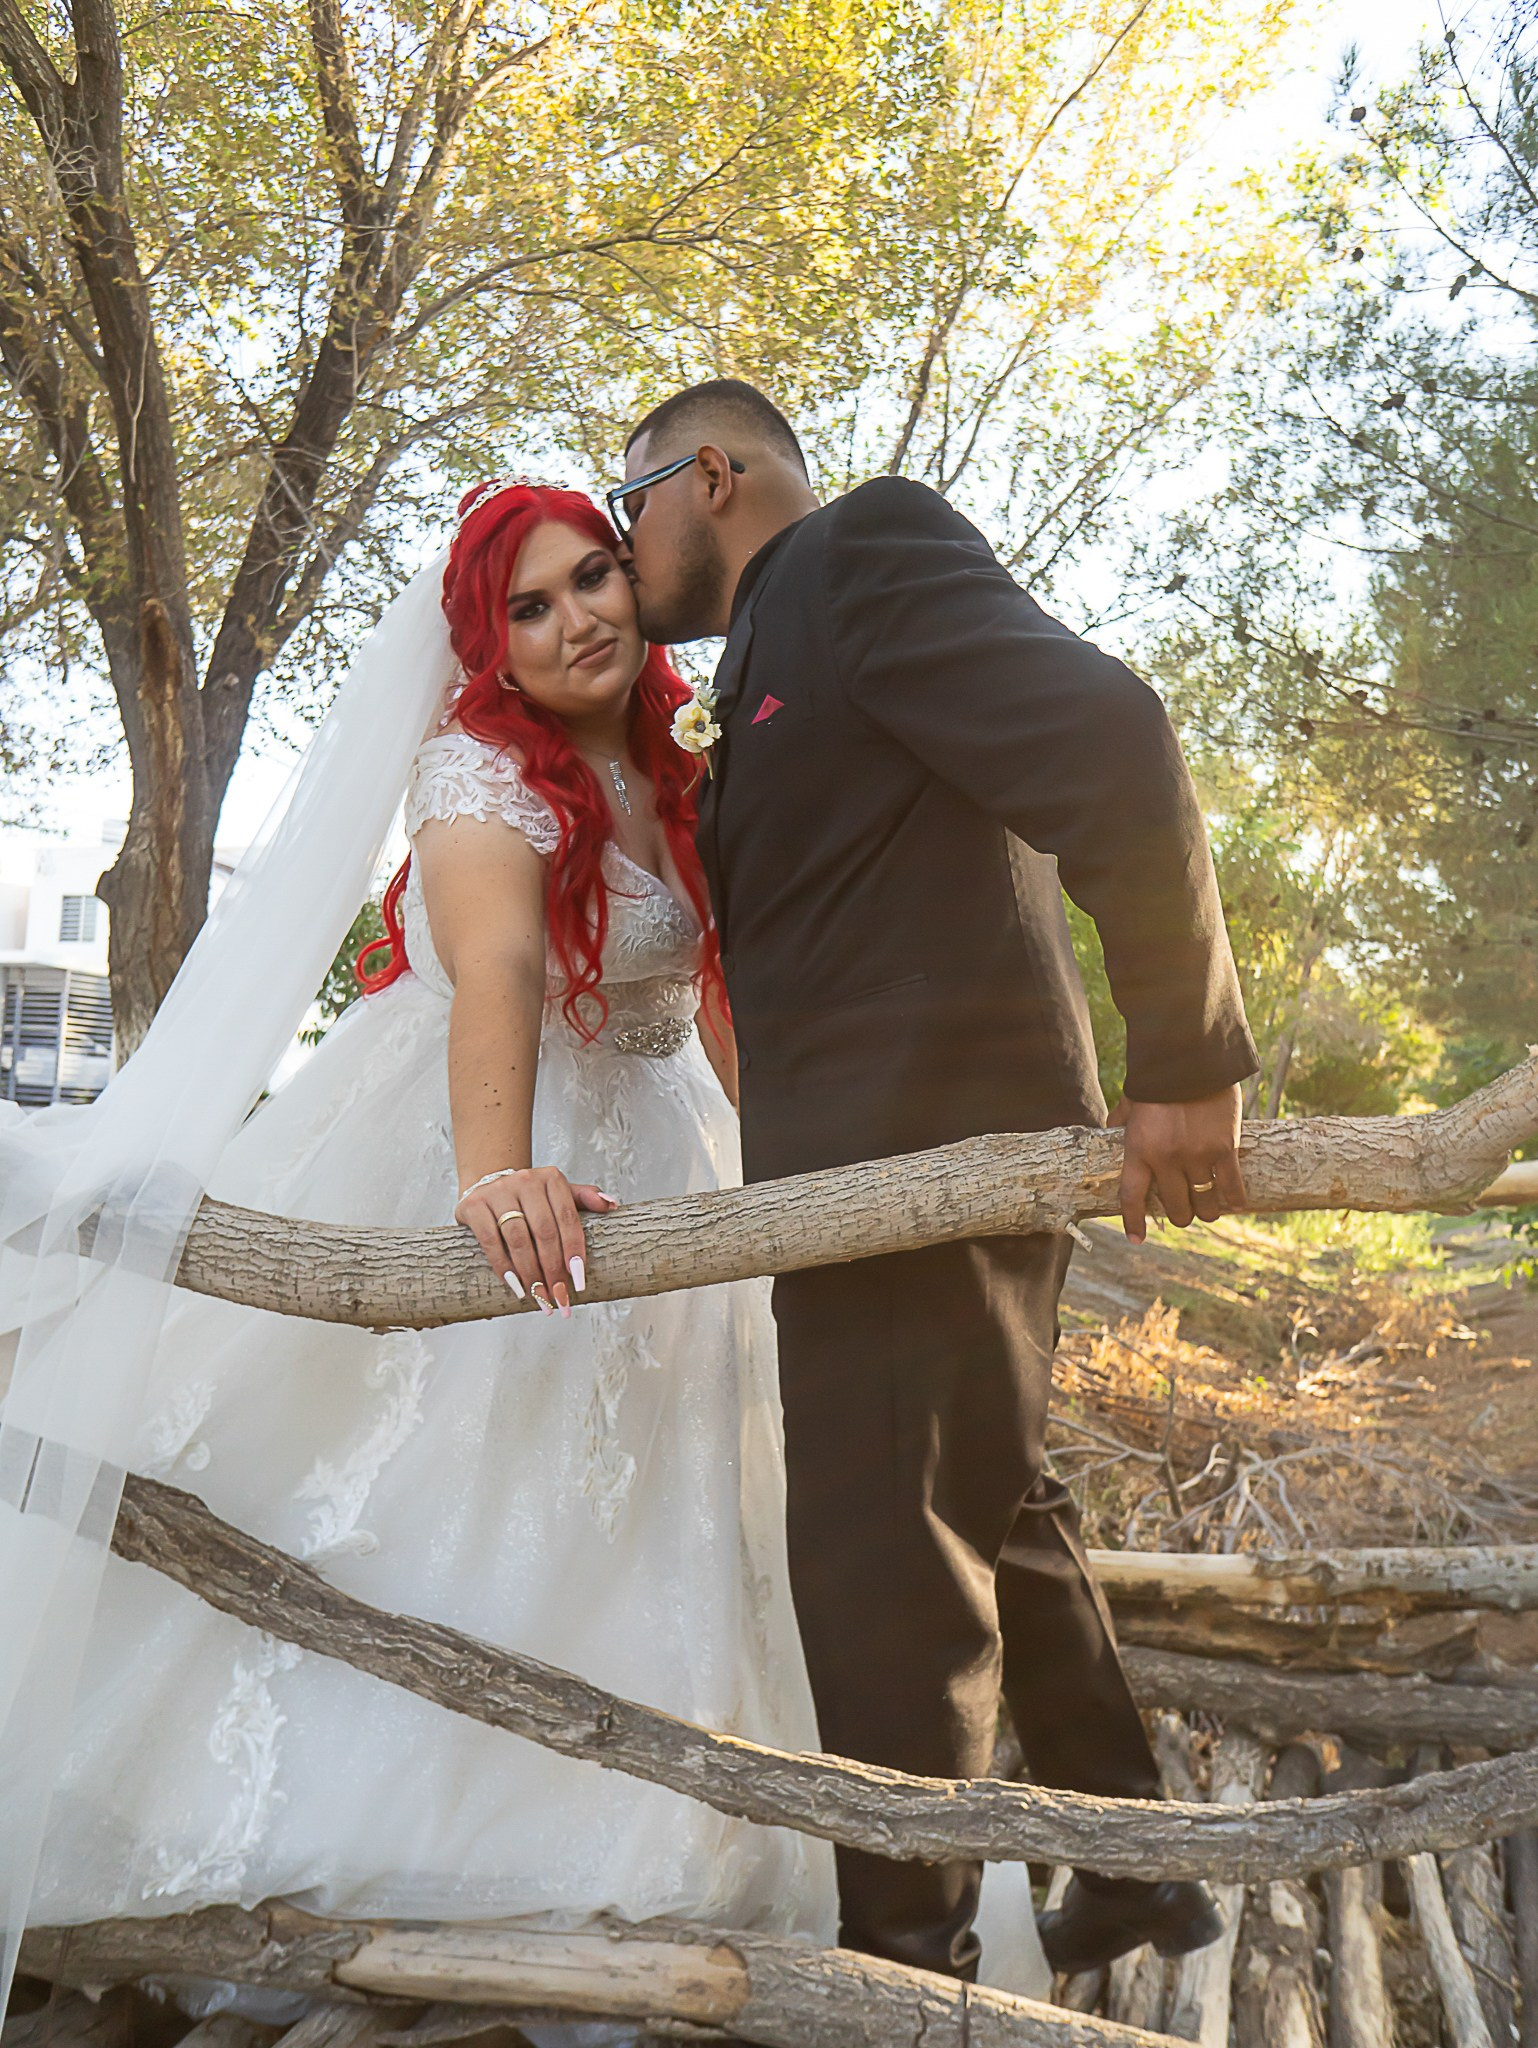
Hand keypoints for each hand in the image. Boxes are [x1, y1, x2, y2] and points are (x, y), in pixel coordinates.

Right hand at [455, 1167, 616, 1313]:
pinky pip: (491, 1241)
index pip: (567, 1219)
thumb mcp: (559, 1193)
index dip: (574, 1252)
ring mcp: (498, 1192)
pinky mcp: (474, 1206)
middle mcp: (525, 1181)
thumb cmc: (530, 1197)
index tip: (579, 1283)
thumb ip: (584, 1198)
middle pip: (544, 1233)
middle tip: (559, 1298)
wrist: (487, 1182)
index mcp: (551, 1178)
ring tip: (540, 1298)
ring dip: (531, 1274)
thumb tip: (611, 1205)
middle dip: (553, 1271)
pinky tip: (516, 1287)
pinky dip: (504, 1267)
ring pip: (518, 1240)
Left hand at [1110, 1086, 1245, 1244]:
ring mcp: (1197, 1157)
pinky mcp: (1224, 1149)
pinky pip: (1232, 1188)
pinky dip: (1234, 1200)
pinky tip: (1235, 1204)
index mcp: (1139, 1150)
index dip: (1134, 1223)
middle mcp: (1166, 1160)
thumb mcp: (1130, 1102)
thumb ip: (1120, 1121)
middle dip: (1180, 1216)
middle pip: (1175, 1208)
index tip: (1136, 1240)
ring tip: (1209, 1210)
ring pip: (1204, 1205)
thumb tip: (1110, 1129)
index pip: (1132, 1198)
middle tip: (1185, 1212)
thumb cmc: (1157, 1079)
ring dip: (1207, 1212)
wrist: (1190, 1057)